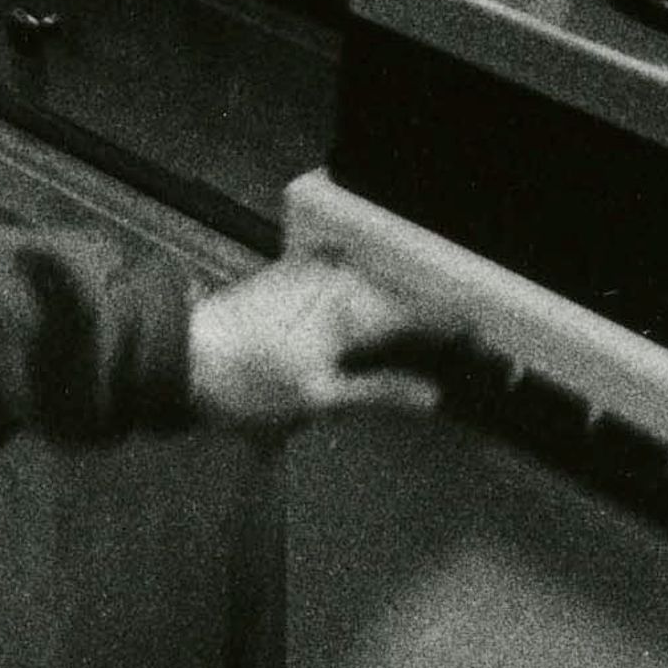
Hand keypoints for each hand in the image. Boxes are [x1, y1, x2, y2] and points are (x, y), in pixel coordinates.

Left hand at [184, 256, 452, 434]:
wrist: (178, 354)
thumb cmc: (246, 382)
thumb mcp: (319, 398)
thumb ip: (380, 392)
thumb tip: (431, 397)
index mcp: (357, 305)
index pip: (428, 313)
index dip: (461, 332)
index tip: (489, 349)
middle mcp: (343, 276)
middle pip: (406, 299)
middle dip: (433, 326)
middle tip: (459, 355)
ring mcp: (316, 270)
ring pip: (377, 291)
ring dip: (399, 316)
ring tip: (416, 349)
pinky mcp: (293, 273)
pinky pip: (348, 286)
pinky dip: (367, 308)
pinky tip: (366, 336)